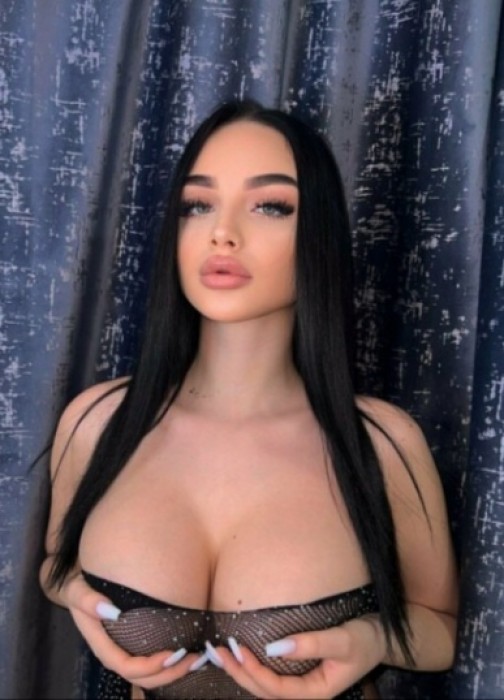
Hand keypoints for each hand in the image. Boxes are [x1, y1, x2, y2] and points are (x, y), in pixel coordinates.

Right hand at [61, 573, 199, 687]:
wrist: (78, 583)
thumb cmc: (78, 586)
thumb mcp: (76, 589)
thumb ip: (87, 600)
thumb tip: (108, 610)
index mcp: (102, 644)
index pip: (126, 666)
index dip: (150, 667)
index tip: (173, 654)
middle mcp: (114, 651)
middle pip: (142, 677)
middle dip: (169, 674)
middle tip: (194, 659)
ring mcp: (125, 649)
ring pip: (150, 675)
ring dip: (174, 672)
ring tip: (198, 659)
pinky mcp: (134, 641)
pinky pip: (153, 661)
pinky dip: (172, 662)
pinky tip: (190, 651)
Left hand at [213, 615, 385, 698]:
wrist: (379, 638)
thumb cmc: (364, 639)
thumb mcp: (341, 640)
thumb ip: (310, 644)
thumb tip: (273, 647)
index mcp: (317, 692)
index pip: (277, 690)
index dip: (255, 672)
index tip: (238, 650)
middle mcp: (306, 693)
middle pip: (265, 692)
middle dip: (240, 674)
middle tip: (218, 652)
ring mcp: (302, 685)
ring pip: (265, 688)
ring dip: (242, 673)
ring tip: (221, 654)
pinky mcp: (299, 675)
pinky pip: (271, 678)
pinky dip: (253, 668)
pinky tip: (240, 656)